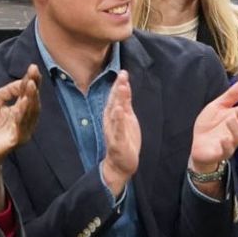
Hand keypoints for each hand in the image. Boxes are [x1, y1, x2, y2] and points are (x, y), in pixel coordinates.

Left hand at [0, 64, 40, 212]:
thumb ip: (6, 91)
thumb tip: (20, 83)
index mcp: (22, 110)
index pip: (28, 93)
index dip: (31, 81)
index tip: (33, 68)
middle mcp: (27, 119)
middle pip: (33, 100)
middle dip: (34, 86)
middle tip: (34, 72)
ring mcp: (24, 129)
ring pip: (31, 112)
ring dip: (32, 97)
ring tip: (31, 84)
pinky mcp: (17, 139)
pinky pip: (22, 124)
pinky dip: (24, 112)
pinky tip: (25, 102)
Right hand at [101, 70, 140, 196]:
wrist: (120, 163)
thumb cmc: (124, 139)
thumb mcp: (126, 117)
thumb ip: (125, 102)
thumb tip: (124, 85)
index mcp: (113, 115)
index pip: (115, 97)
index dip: (119, 85)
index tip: (123, 72)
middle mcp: (111, 121)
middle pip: (114, 102)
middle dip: (118, 89)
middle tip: (122, 75)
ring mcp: (113, 131)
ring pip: (115, 114)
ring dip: (118, 101)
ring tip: (122, 88)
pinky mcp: (117, 142)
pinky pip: (118, 130)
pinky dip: (119, 120)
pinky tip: (120, 111)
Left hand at [189, 80, 237, 173]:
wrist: (195, 145)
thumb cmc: (209, 125)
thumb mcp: (218, 107)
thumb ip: (231, 96)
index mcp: (237, 119)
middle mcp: (236, 131)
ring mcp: (230, 143)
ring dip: (237, 129)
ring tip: (231, 120)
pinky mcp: (219, 153)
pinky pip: (226, 152)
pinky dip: (226, 146)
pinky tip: (224, 139)